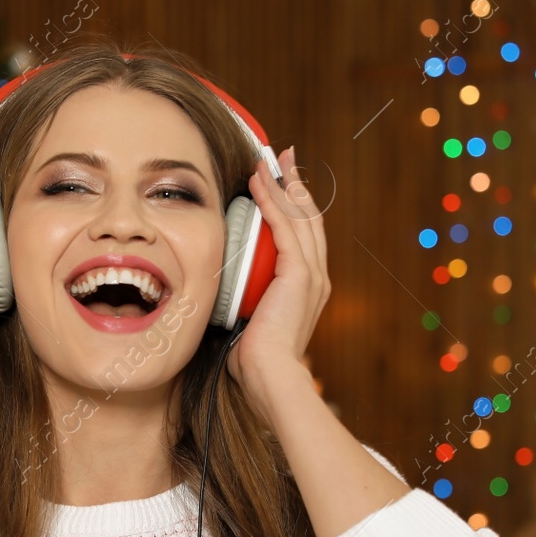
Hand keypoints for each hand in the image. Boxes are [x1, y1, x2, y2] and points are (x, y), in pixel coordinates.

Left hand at [225, 145, 328, 420]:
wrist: (270, 378)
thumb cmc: (255, 361)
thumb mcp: (249, 321)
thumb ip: (243, 301)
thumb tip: (219, 296)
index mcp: (307, 288)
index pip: (303, 236)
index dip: (292, 205)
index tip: (278, 182)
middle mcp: (316, 277)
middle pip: (308, 218)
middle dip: (294, 184)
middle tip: (282, 158)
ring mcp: (311, 275)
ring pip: (299, 217)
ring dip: (282, 185)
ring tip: (268, 161)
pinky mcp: (300, 275)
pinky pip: (287, 228)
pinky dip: (274, 202)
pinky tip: (260, 184)